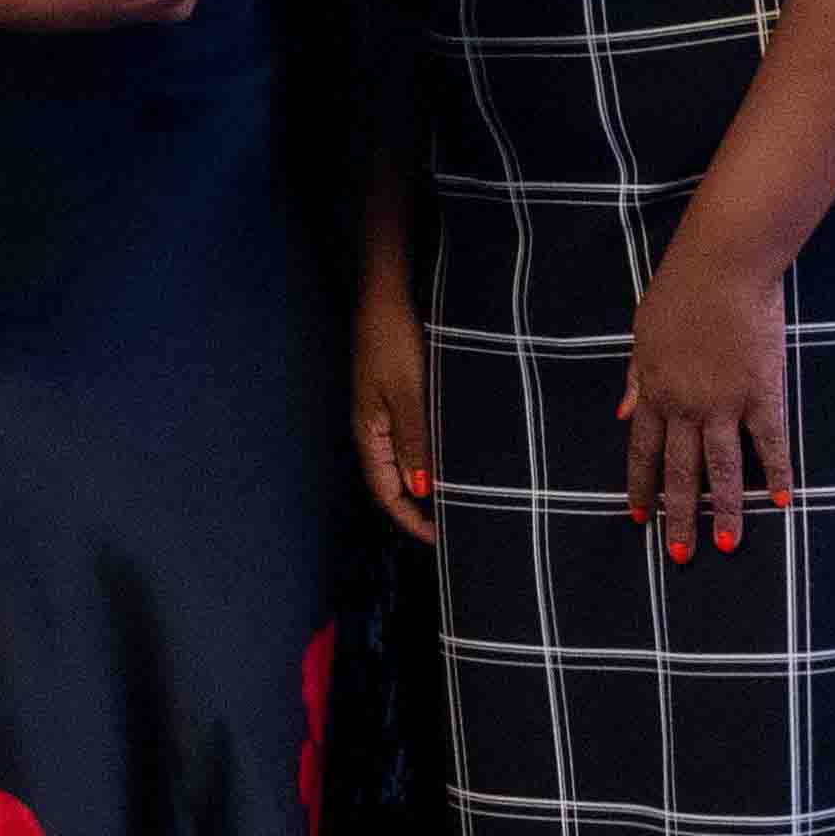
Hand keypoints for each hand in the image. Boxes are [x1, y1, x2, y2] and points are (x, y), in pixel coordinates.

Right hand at [353, 264, 436, 543]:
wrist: (387, 294)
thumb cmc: (394, 340)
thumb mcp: (409, 394)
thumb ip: (415, 441)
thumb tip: (422, 490)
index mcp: (370, 433)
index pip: (386, 493)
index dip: (412, 521)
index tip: (442, 541)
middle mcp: (375, 428)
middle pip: (396, 482)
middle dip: (424, 508)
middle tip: (459, 526)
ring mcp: (386, 412)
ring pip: (408, 460)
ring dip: (433, 480)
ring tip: (465, 497)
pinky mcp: (400, 396)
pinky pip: (416, 437)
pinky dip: (435, 453)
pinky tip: (458, 455)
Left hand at [621, 248, 792, 561]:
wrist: (722, 265)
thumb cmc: (679, 291)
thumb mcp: (643, 335)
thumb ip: (636, 378)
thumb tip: (622, 414)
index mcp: (655, 391)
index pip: (643, 452)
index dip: (643, 487)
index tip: (640, 519)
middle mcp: (687, 406)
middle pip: (681, 472)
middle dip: (679, 516)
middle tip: (679, 555)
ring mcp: (726, 402)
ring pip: (723, 469)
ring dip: (725, 511)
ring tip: (728, 545)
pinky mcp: (762, 392)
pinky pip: (770, 441)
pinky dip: (776, 472)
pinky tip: (781, 501)